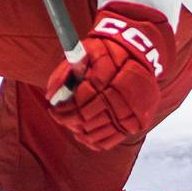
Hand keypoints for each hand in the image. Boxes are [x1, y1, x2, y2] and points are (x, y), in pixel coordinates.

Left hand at [46, 3, 173, 150]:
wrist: (140, 53)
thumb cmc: (108, 49)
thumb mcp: (87, 50)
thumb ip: (66, 70)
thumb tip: (50, 96)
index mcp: (111, 76)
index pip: (81, 102)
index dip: (64, 109)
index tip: (53, 108)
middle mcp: (123, 95)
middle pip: (87, 118)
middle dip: (67, 120)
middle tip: (58, 116)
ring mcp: (132, 111)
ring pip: (98, 132)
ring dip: (79, 131)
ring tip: (69, 124)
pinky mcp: (137, 122)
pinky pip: (110, 140)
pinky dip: (93, 141)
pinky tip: (83, 134)